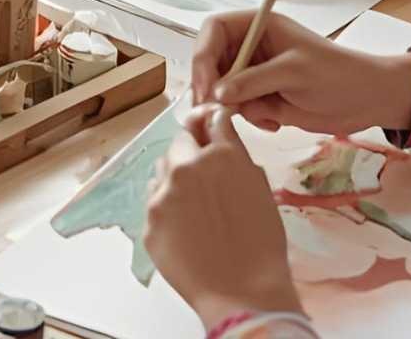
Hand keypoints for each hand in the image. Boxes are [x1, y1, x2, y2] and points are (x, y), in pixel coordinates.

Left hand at [145, 106, 301, 328]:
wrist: (243, 292)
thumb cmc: (261, 245)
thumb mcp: (259, 189)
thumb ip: (236, 157)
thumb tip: (221, 137)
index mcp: (221, 155)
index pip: (210, 119)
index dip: (211, 121)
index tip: (209, 123)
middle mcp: (187, 167)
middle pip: (180, 141)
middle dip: (190, 150)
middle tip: (202, 171)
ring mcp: (163, 194)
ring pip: (162, 170)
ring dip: (175, 176)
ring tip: (195, 205)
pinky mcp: (148, 220)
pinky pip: (154, 201)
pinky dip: (167, 206)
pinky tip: (185, 227)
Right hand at [191, 10, 410, 133]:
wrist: (369, 100)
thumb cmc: (336, 74)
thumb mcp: (294, 72)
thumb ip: (253, 81)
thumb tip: (216, 94)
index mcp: (259, 26)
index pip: (214, 30)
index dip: (203, 55)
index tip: (205, 85)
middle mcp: (252, 47)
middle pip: (211, 61)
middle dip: (212, 87)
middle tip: (215, 111)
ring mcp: (256, 73)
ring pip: (222, 89)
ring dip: (234, 107)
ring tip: (262, 117)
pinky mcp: (263, 97)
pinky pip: (240, 108)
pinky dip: (250, 118)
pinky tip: (274, 122)